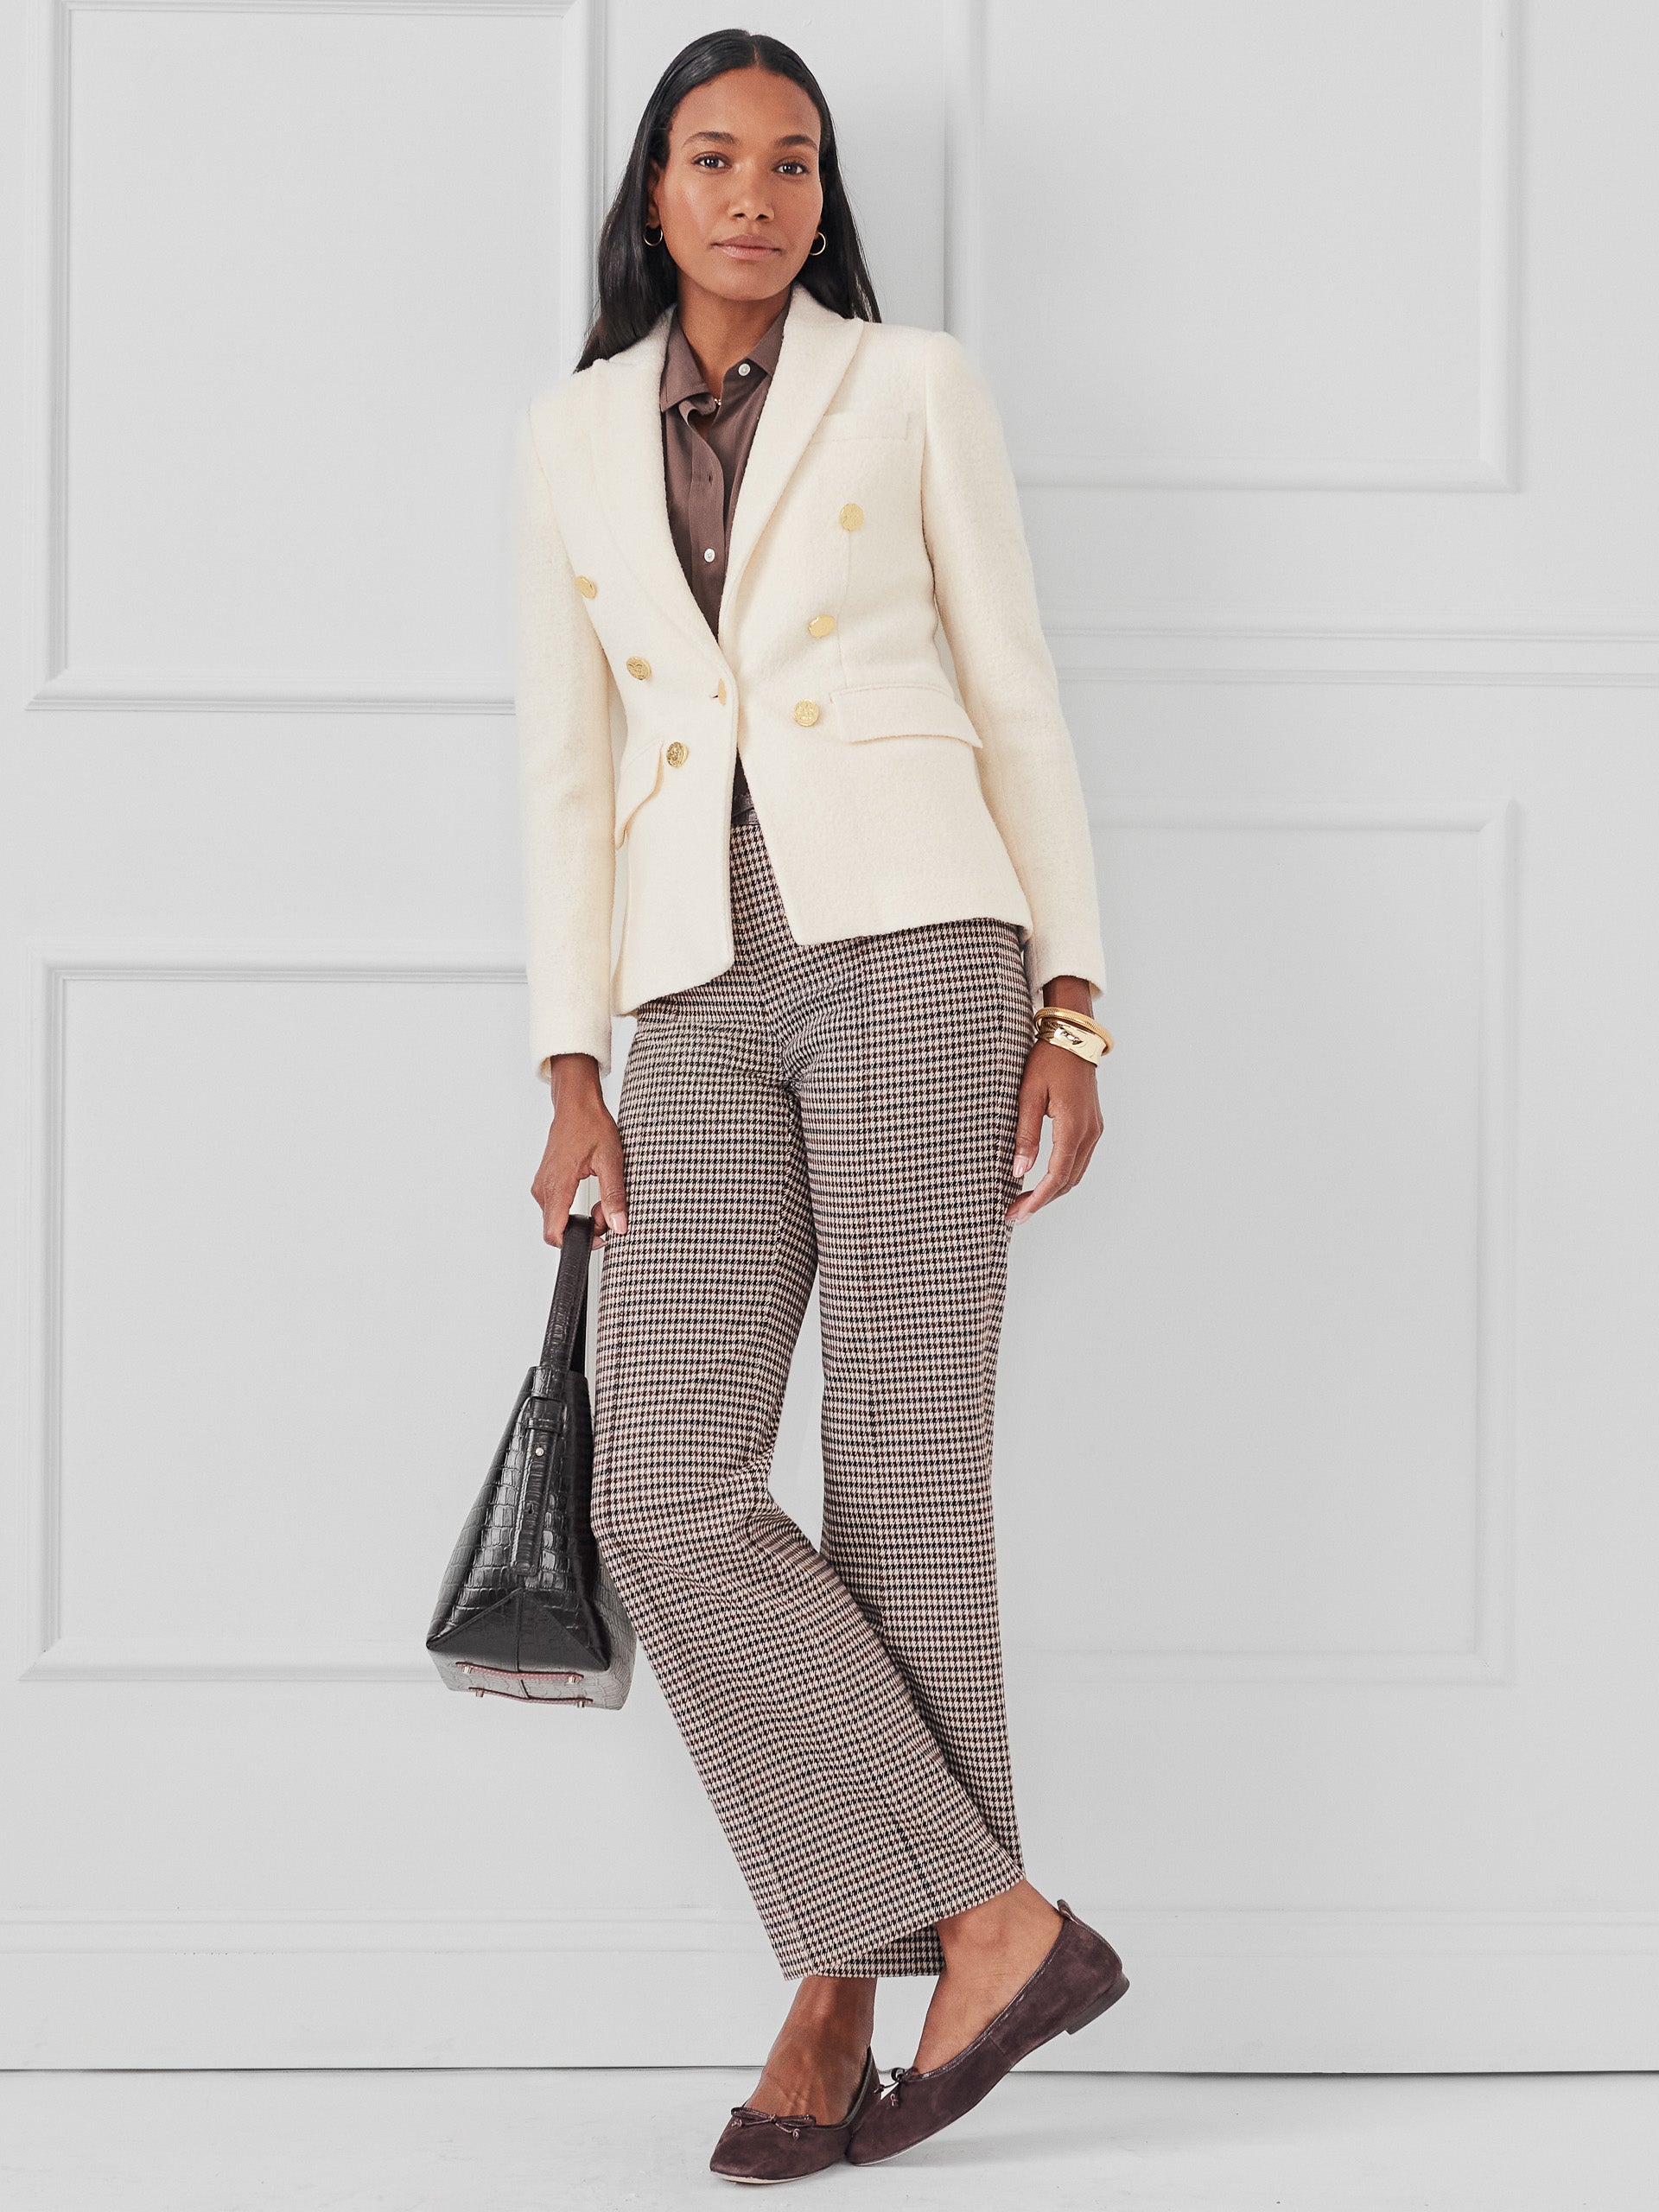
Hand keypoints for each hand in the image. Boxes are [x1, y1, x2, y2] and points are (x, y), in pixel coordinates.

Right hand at [532, 1053, 627, 1246]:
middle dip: (584, 1228)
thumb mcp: (611, 1161)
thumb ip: (614, 1196)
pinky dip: (574, 1207)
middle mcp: (544, 1188)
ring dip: (580, 1217)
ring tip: (600, 1199)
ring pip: (558, 1219)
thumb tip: (618, 1225)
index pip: (554, 1233)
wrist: (576, 1105)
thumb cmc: (590, 1125)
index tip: (598, 1237)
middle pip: (558, 1229)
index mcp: (558, 1184)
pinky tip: (589, 1191)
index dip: (576, 1243)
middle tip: (606, 1211)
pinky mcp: (545, 1183)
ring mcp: (542, 1185)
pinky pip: (556, 1207)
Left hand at [1006, 979, 1104, 1226]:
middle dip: (1041, 1201)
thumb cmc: (1047, 1060)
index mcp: (1073, 1127)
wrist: (1073, 1035)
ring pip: (1075, 1173)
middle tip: (1014, 1215)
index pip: (1056, 1175)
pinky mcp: (1092, 1125)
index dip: (1037, 1200)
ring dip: (1051, 1191)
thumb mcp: (1029, 1095)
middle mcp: (1089, 1132)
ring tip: (1024, 1203)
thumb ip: (1026, 1135)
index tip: (1017, 1214)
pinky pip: (1078, 1160)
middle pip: (1068, 1181)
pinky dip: (1060, 1176)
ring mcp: (1094, 1129)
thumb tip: (1019, 1171)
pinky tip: (1041, 1181)